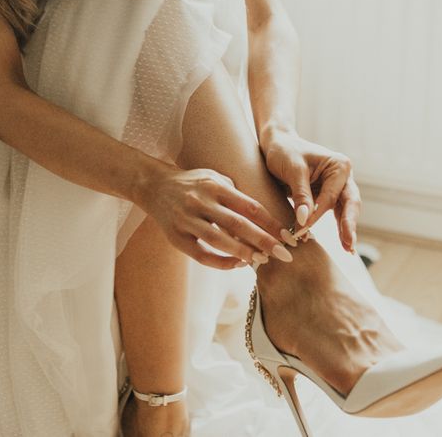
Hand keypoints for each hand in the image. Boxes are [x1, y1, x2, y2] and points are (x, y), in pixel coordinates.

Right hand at [134, 163, 290, 269]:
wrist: (154, 186)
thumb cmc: (191, 183)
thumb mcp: (213, 178)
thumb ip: (236, 193)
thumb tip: (263, 214)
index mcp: (214, 185)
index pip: (249, 206)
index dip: (270, 222)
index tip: (288, 235)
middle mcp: (200, 201)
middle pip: (238, 224)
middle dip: (263, 240)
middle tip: (284, 254)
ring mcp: (186, 219)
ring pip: (219, 240)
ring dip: (243, 253)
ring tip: (261, 261)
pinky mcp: (176, 236)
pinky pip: (201, 254)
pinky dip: (220, 262)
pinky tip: (236, 264)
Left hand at [260, 128, 359, 252]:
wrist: (276, 144)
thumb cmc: (284, 152)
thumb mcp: (292, 170)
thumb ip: (301, 195)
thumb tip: (304, 221)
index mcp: (339, 166)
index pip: (330, 196)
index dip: (316, 215)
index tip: (301, 230)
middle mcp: (343, 176)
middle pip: (349, 204)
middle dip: (348, 226)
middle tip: (348, 246)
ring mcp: (337, 187)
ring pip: (344, 211)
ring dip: (345, 230)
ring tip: (348, 250)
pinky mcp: (328, 195)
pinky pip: (334, 213)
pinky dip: (336, 227)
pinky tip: (342, 243)